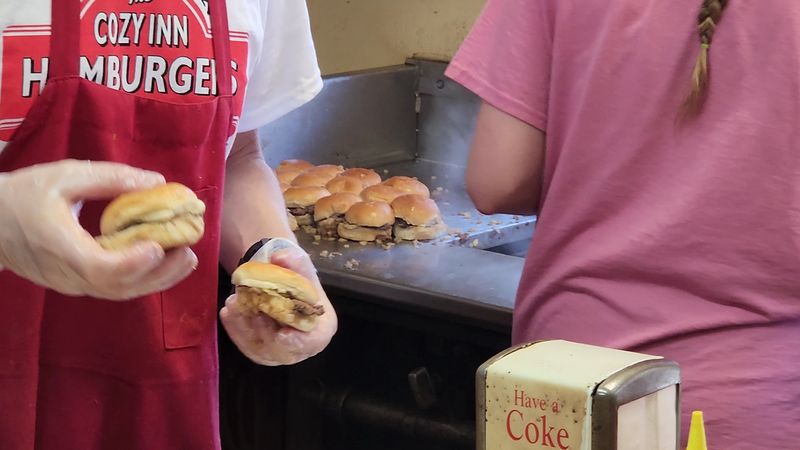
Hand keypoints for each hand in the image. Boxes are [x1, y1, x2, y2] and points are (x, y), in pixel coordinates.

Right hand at [0, 159, 197, 299]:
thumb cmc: (25, 194)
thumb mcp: (65, 176)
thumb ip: (110, 178)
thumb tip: (157, 181)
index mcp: (59, 246)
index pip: (99, 268)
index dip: (132, 263)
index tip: (158, 247)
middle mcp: (67, 273)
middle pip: (118, 286)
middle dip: (159, 273)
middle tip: (189, 252)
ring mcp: (72, 284)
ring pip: (120, 292)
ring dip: (157, 279)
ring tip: (187, 258)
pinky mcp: (77, 285)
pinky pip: (114, 289)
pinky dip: (143, 280)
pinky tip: (166, 264)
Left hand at [220, 246, 337, 365]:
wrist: (284, 289)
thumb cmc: (298, 282)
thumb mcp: (300, 267)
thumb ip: (295, 262)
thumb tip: (280, 257)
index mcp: (320, 330)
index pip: (311, 342)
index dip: (297, 340)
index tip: (281, 333)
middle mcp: (301, 349)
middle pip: (281, 349)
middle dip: (262, 328)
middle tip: (248, 307)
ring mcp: (279, 354)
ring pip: (259, 349)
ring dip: (244, 327)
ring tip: (234, 303)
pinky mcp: (260, 353)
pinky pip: (246, 346)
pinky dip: (235, 329)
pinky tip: (228, 312)